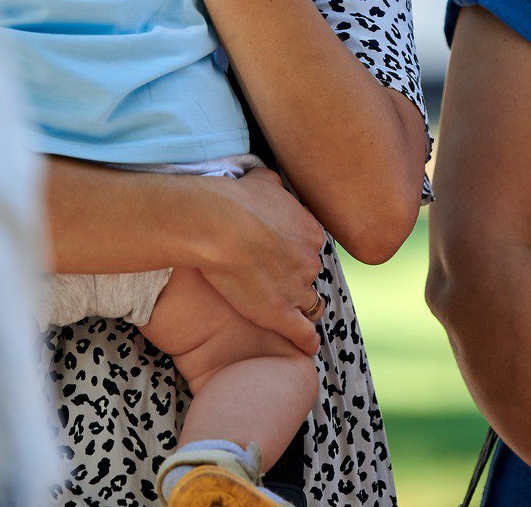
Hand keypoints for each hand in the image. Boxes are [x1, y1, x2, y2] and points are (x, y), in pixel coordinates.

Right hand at [196, 166, 327, 355]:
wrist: (220, 225)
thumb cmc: (235, 199)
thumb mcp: (261, 180)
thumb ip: (272, 185)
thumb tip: (271, 183)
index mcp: (309, 230)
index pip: (309, 245)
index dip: (294, 250)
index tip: (281, 253)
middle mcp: (310, 260)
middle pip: (309, 273)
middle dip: (297, 276)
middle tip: (278, 280)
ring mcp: (297, 288)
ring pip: (310, 303)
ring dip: (304, 307)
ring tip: (296, 314)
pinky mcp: (280, 312)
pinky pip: (302, 332)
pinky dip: (306, 340)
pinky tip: (308, 348)